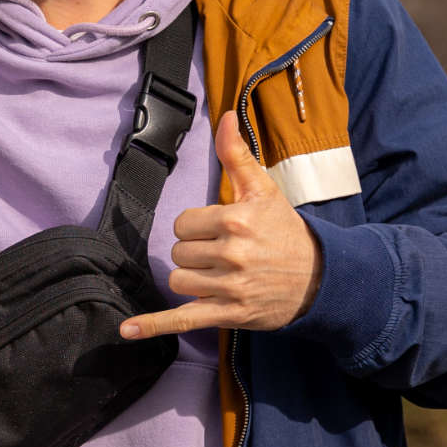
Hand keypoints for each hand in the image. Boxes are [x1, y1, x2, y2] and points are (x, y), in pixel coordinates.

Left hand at [121, 111, 323, 339]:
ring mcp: (230, 287)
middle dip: (195, 252)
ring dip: (192, 279)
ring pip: (178, 280)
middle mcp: (232, 253)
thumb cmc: (285, 231)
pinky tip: (126, 330)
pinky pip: (182, 319)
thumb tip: (224, 115)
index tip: (219, 230)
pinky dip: (152, 326)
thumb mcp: (264, 189)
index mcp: (235, 219)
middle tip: (225, 254)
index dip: (197, 227)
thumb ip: (237, 154)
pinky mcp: (228, 314)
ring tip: (220, 275)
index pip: (182, 223)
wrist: (319, 278)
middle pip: (178, 252)